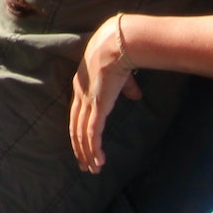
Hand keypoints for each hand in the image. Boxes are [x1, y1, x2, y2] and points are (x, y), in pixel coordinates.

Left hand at [70, 14, 142, 173]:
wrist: (117, 43)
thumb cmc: (120, 54)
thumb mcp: (121, 74)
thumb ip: (127, 88)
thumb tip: (136, 97)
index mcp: (81, 86)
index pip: (76, 115)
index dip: (78, 132)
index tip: (82, 146)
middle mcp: (80, 95)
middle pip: (75, 128)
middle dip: (80, 149)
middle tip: (84, 166)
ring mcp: (87, 101)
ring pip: (81, 135)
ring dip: (87, 154)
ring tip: (92, 169)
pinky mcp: (96, 106)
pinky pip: (92, 134)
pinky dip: (94, 150)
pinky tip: (98, 162)